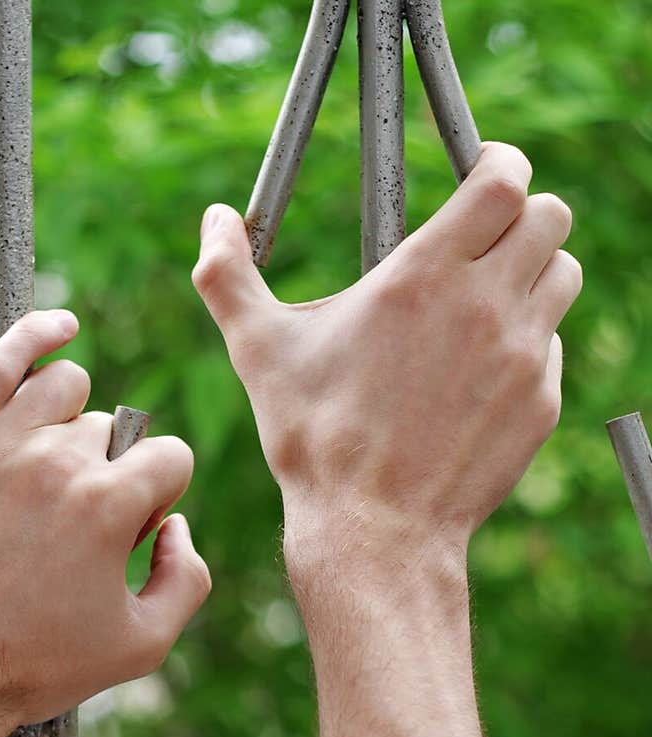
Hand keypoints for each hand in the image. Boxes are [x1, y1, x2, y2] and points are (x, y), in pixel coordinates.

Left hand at [0, 310, 209, 736]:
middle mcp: (56, 461)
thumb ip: (186, 578)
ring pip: (64, 388)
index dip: (158, 495)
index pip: (169, 459)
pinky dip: (36, 337)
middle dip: (107, 473)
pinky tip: (58, 330)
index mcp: (109, 505)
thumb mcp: (142, 647)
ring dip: (72, 419)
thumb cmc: (34, 668)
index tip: (129, 532)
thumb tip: (175, 524)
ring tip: (52, 464)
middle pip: (110, 432)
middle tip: (71, 530)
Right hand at [193, 143, 580, 580]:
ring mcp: (522, 356)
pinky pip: (552, 347)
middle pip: (550, 214)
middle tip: (484, 239)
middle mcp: (486, 306)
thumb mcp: (259, 351)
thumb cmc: (314, 440)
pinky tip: (479, 373)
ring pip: (563, 276)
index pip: (504, 177)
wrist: (374, 532)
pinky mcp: (540, 403)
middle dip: (522, 214)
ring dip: (532, 274)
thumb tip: (215, 220)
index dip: (499, 163)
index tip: (482, 173)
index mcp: (424, 275)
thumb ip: (228, 275)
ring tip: (485, 303)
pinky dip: (527, 344)